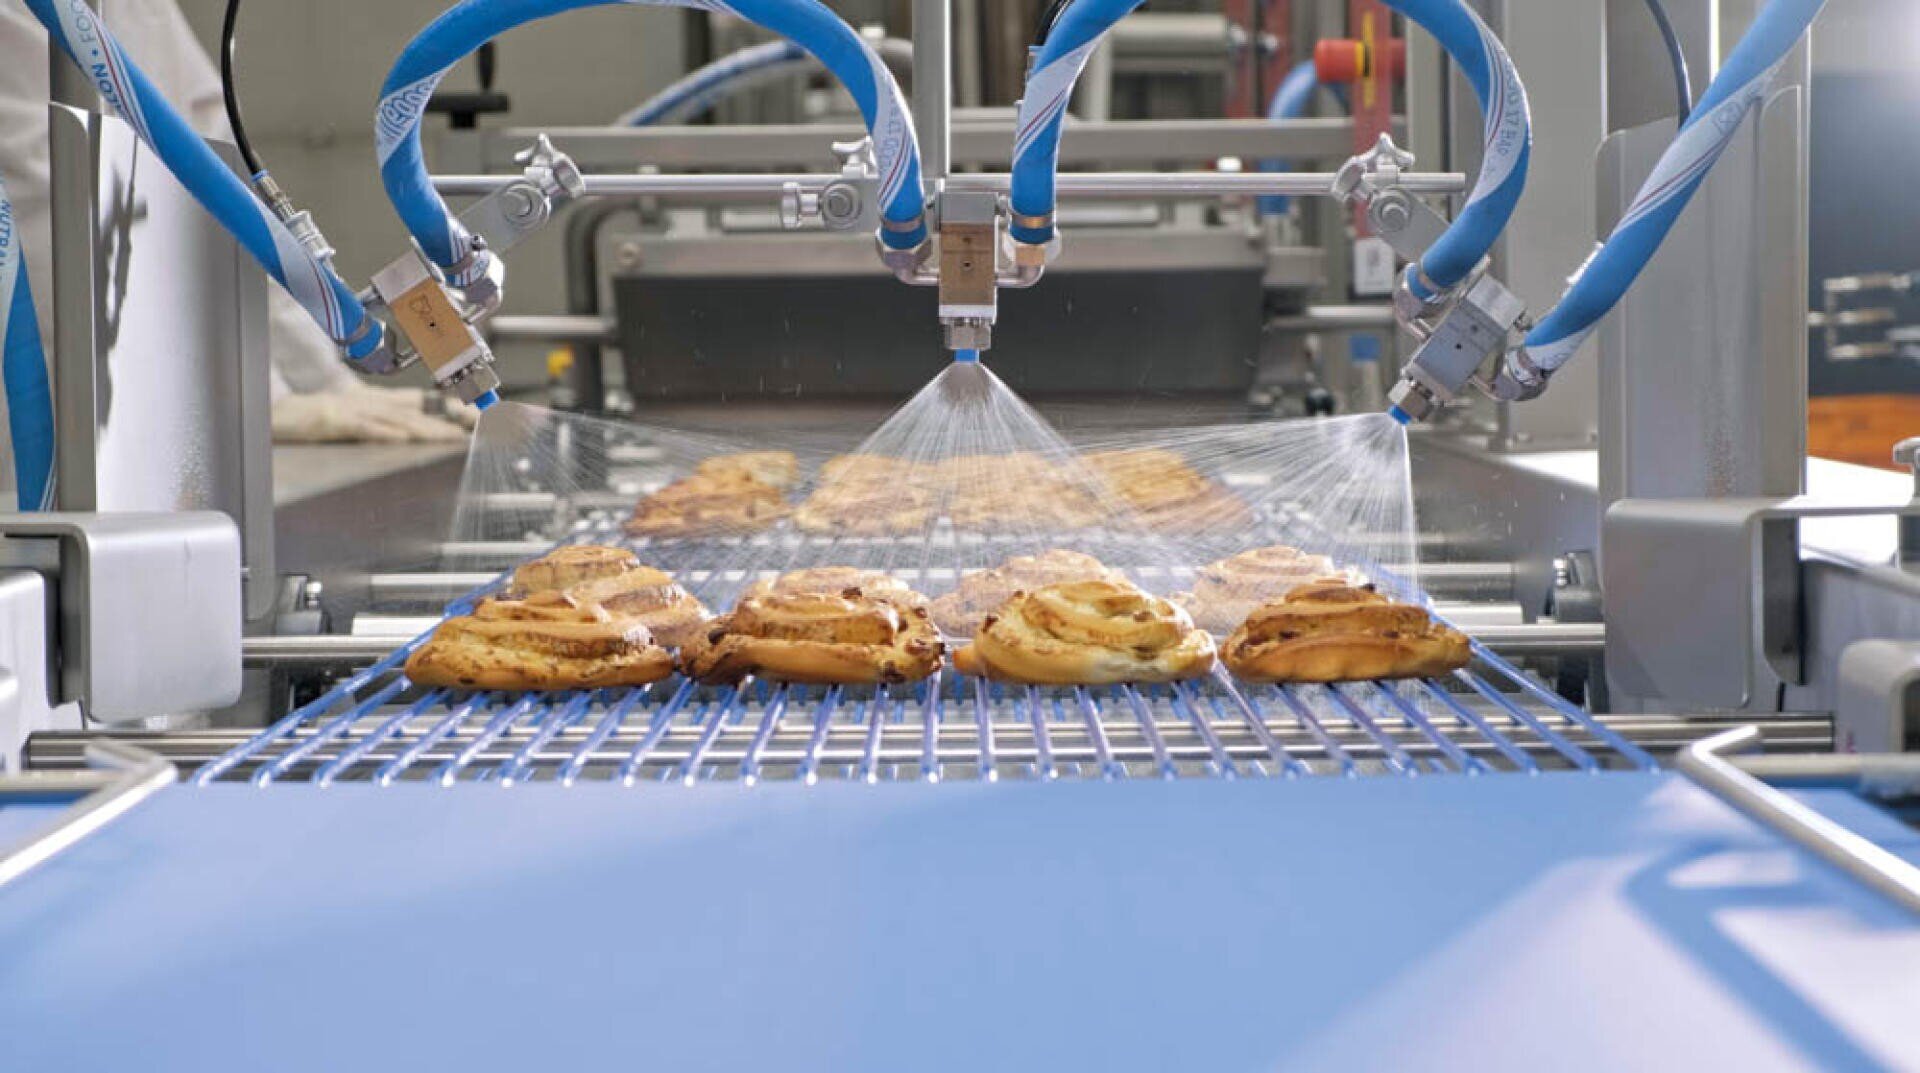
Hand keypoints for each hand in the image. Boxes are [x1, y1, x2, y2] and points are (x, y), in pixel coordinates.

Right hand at [271, 385, 469, 443]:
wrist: (279, 416)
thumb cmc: (317, 419)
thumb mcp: (359, 418)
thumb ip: (386, 424)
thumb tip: (414, 435)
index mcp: (380, 400)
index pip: (425, 402)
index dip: (454, 408)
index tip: (482, 417)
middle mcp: (372, 402)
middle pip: (420, 409)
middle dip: (452, 418)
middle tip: (480, 427)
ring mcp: (355, 410)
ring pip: (399, 418)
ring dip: (429, 428)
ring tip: (454, 437)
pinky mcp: (336, 421)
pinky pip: (365, 427)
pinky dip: (386, 432)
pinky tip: (404, 438)